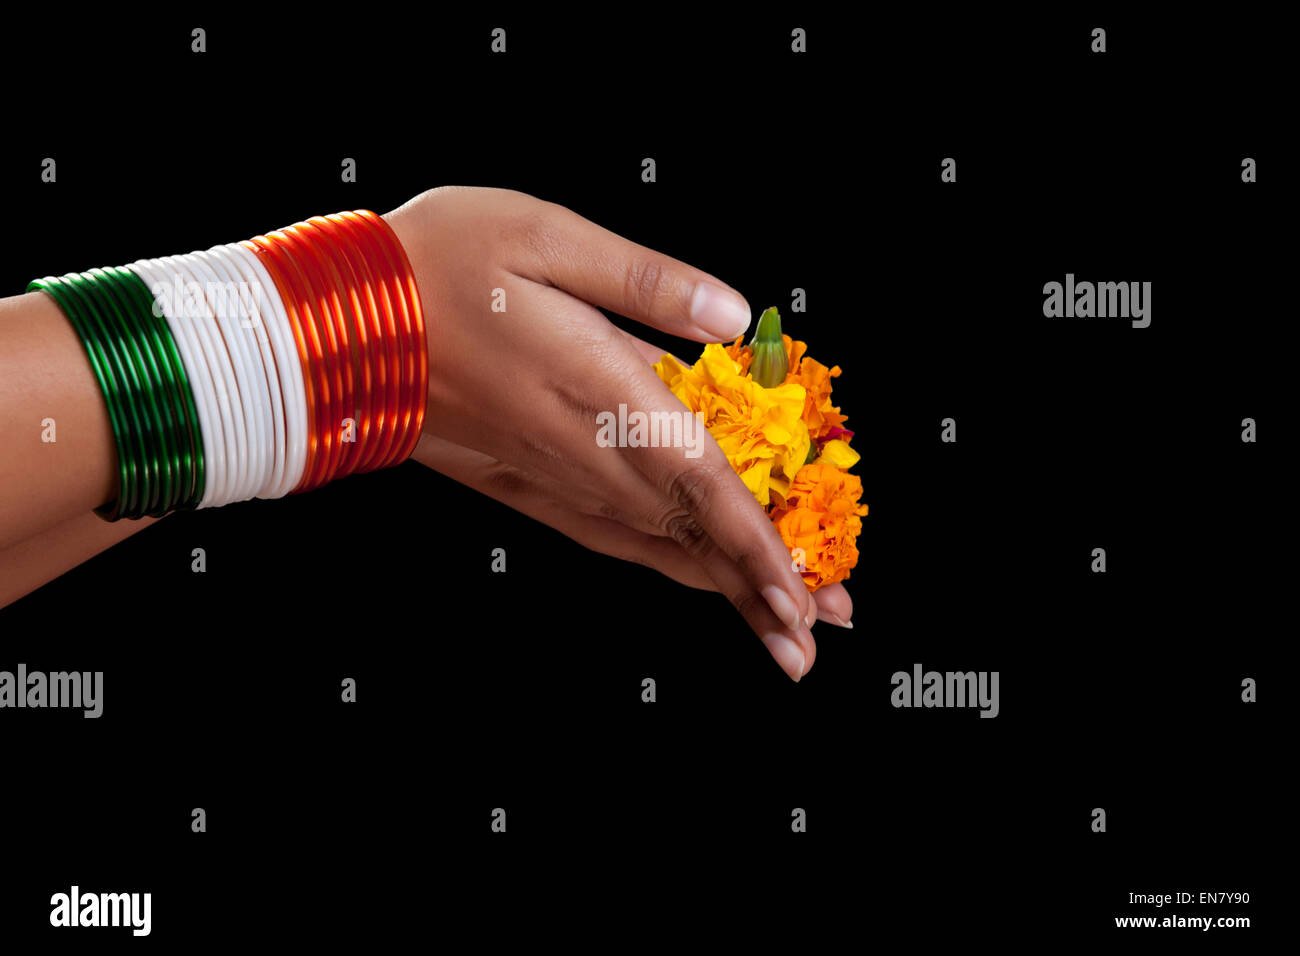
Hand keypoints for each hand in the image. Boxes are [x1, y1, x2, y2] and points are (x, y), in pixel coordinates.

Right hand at [386, 186, 850, 679]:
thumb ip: (647, 282)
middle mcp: (587, 452)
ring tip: (779, 629)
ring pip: (659, 546)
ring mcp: (556, 479)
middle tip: (826, 631)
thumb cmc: (438, 267)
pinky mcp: (528, 488)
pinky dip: (666, 565)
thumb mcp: (546, 237)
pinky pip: (612, 539)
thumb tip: (733, 316)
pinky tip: (693, 577)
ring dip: (725, 588)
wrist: (337, 333)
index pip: (703, 481)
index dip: (759, 542)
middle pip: (694, 532)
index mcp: (604, 388)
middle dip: (765, 585)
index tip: (806, 595)